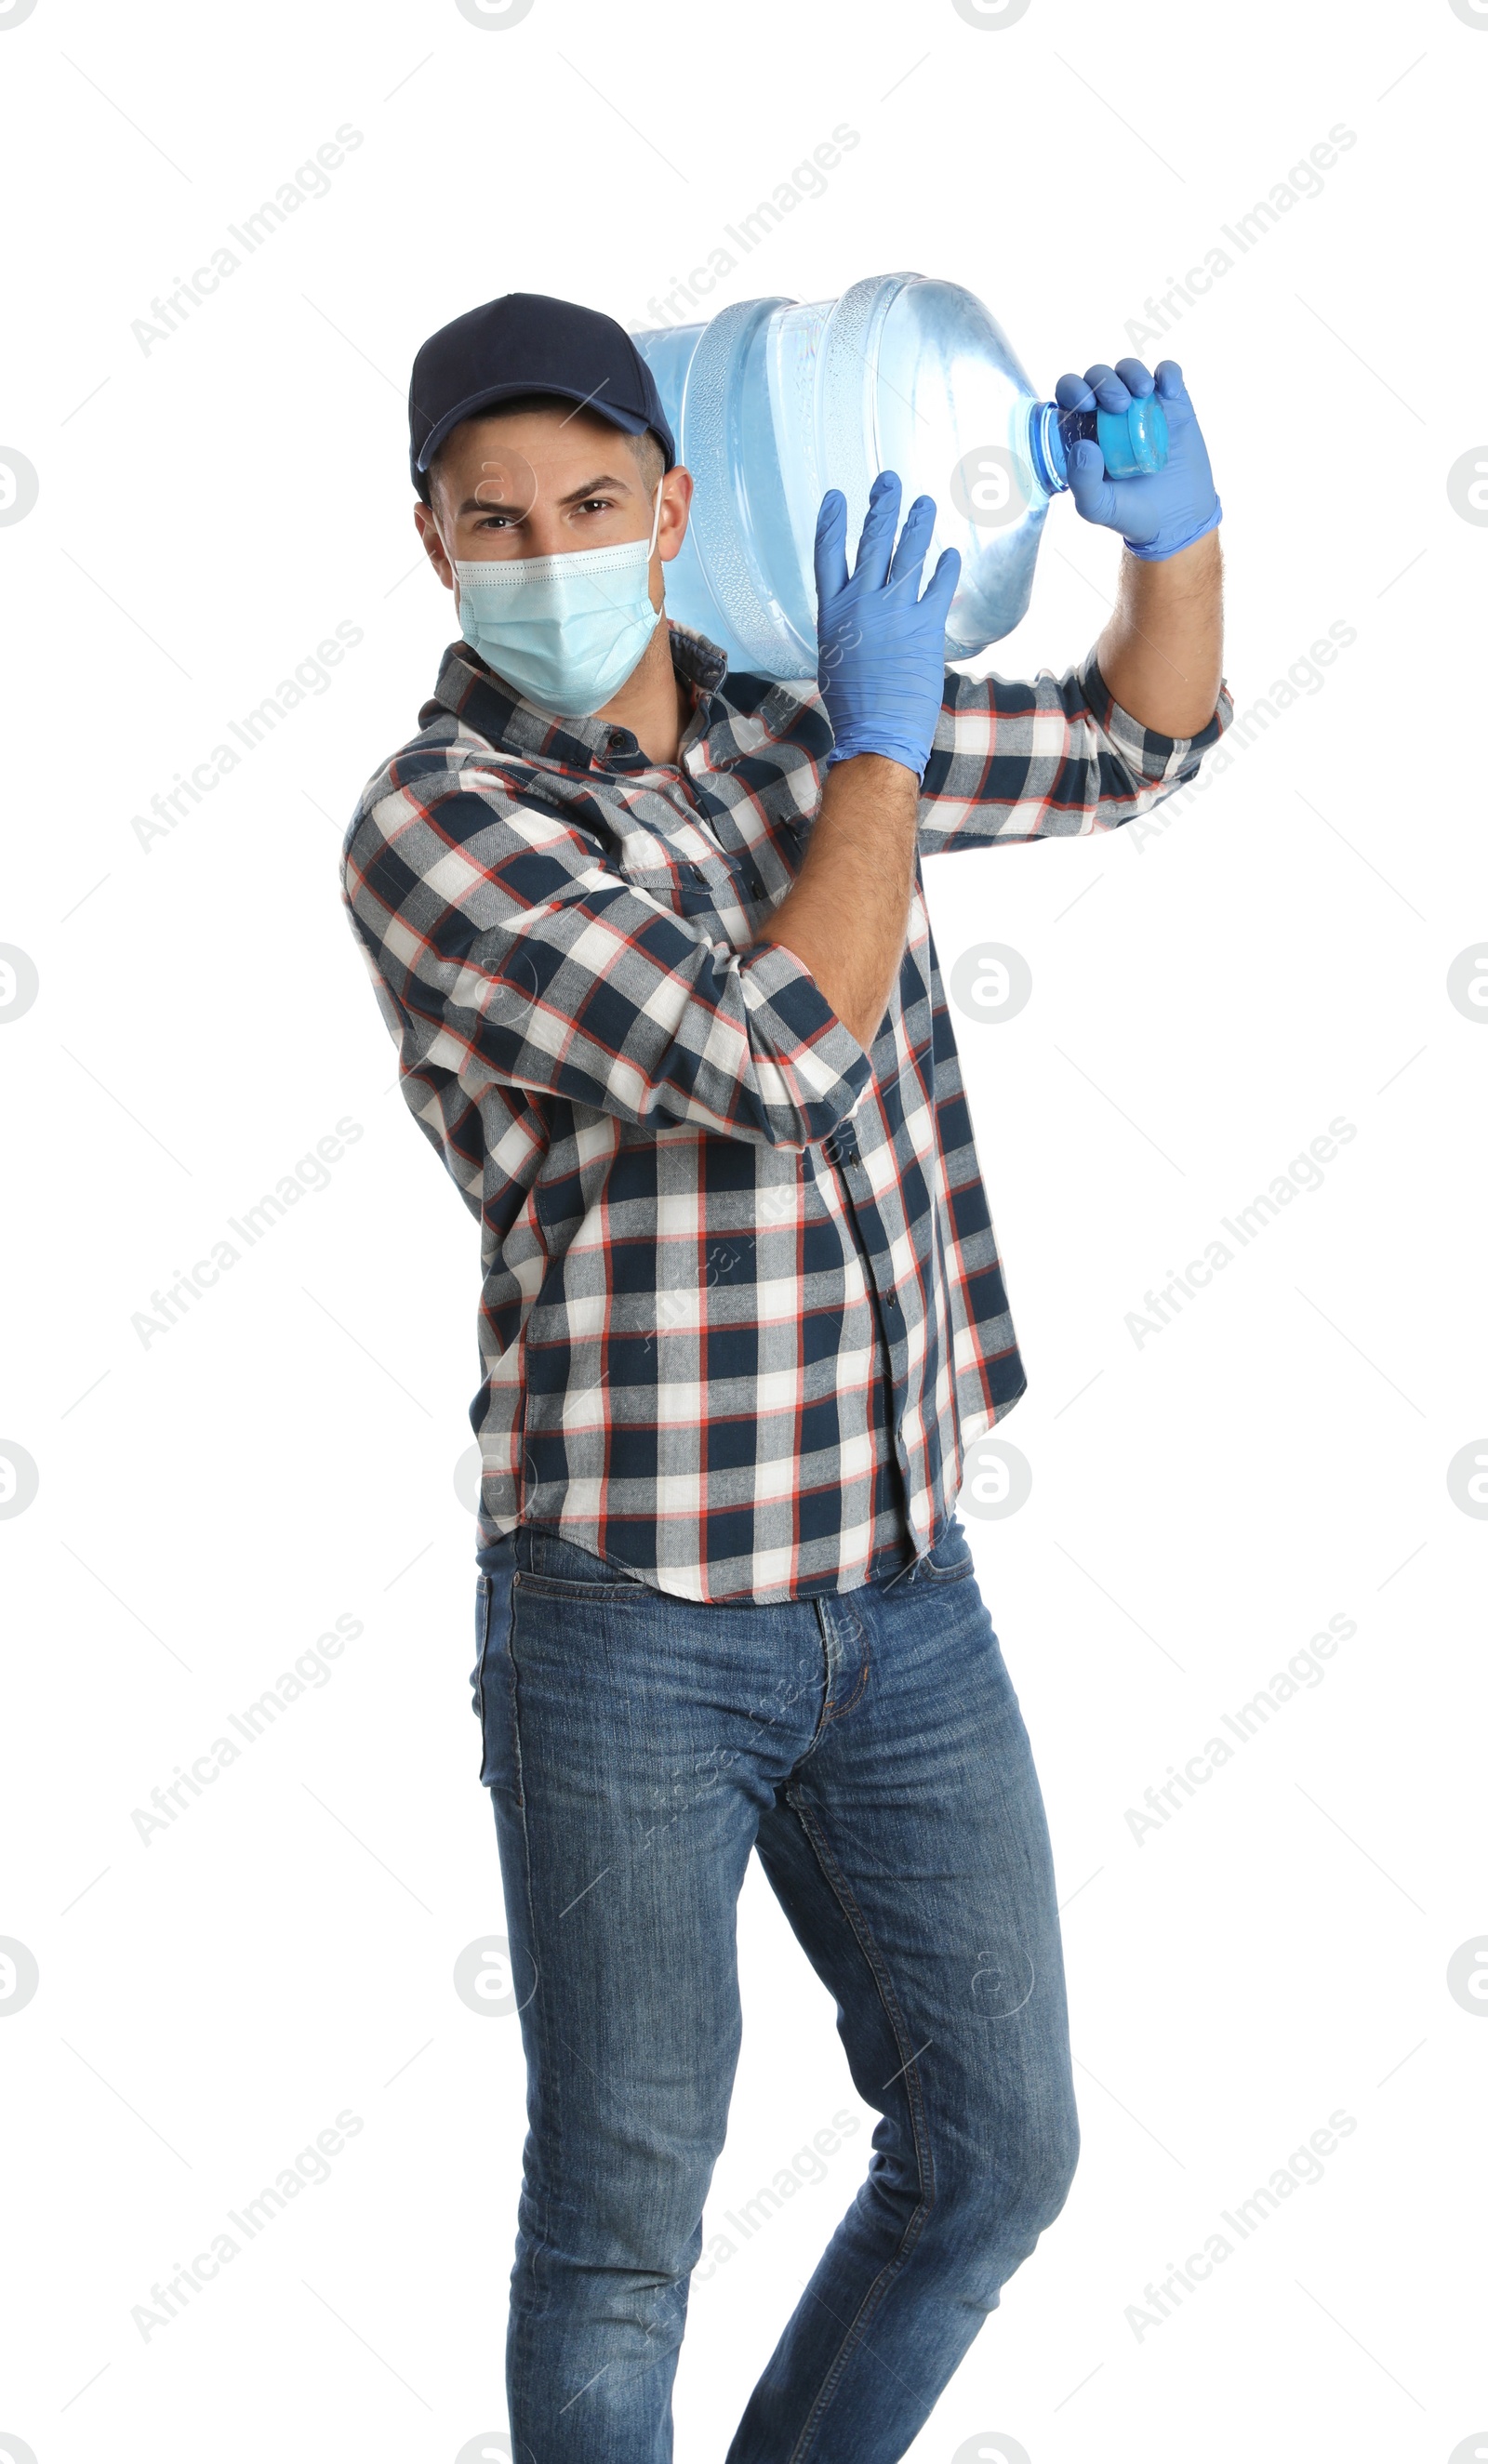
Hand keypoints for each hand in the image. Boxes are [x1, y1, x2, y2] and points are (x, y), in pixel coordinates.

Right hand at [814, 471, 960, 776]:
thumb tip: (858, 612)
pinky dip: (945, 566)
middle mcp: (861, 603)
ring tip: (924, 503)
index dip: (832, 522)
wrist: (878, 733)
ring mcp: (894, 611)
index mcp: (833, 611)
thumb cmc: (854, 705)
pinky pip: (938, 584)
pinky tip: (950, 553)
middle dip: (881, 506)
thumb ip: (846, 625)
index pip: (828, 554)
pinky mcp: (925, 626)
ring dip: (917, 523)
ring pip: (907, 552)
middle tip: (889, 482)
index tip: (837, 497)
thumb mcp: (835, 657)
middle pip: (872, 541)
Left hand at [1056, 358, 1220, 561]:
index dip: (1073, 389)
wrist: (1176, 520)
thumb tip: (1083, 445)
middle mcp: (1109, 413)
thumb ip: (1082, 482)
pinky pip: (1168, 374)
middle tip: (1119, 404)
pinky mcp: (1172, 405)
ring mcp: (1141, 406)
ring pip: (1129, 369)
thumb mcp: (1098, 506)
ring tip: (1144, 393)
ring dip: (1133, 373)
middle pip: (1098, 376)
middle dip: (1104, 381)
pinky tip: (1169, 392)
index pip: (1069, 395)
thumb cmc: (1130, 513)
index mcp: (1084, 430)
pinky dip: (1168, 374)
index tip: (1087, 404)